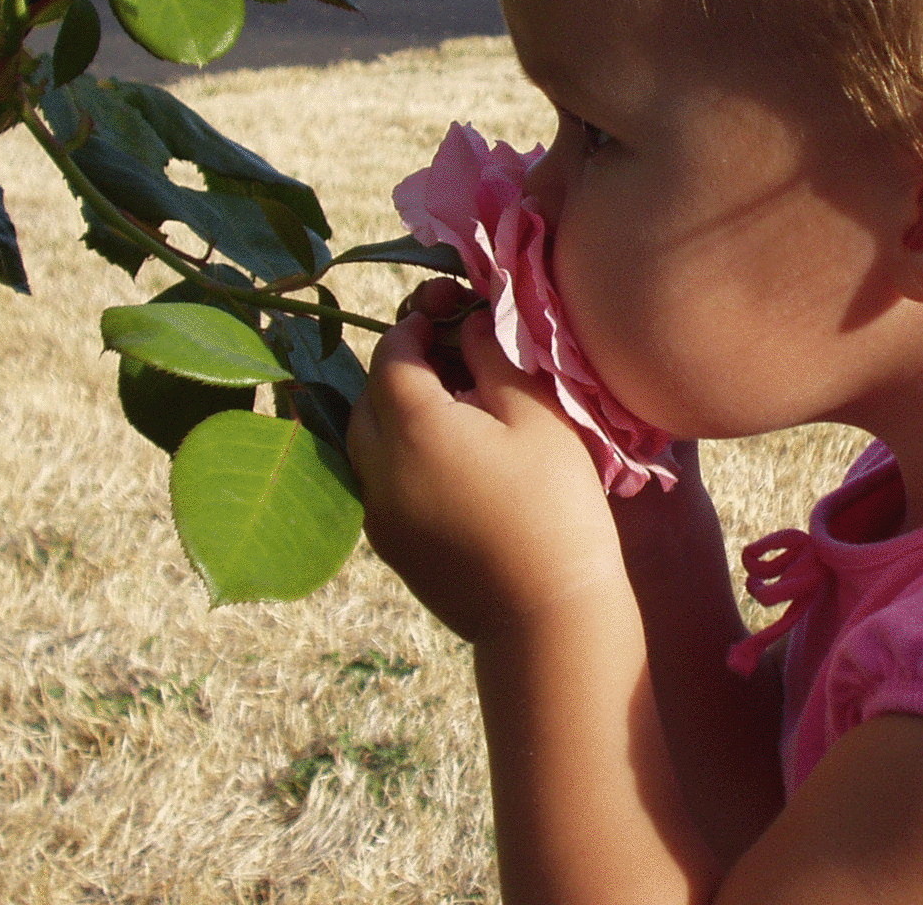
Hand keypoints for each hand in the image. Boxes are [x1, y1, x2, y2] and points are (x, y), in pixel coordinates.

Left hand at [347, 287, 630, 643]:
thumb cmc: (555, 503)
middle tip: (456, 356)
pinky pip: (380, 481)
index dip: (418, 322)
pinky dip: (402, 456)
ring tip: (454, 409)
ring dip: (397, 413)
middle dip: (403, 366)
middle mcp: (377, 466)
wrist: (548, 614)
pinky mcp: (391, 547)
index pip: (393, 352)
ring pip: (367, 441)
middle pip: (369, 395)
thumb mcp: (536, 412)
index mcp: (411, 425)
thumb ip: (493, 354)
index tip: (451, 309)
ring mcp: (378, 513)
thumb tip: (466, 321)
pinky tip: (453, 461)